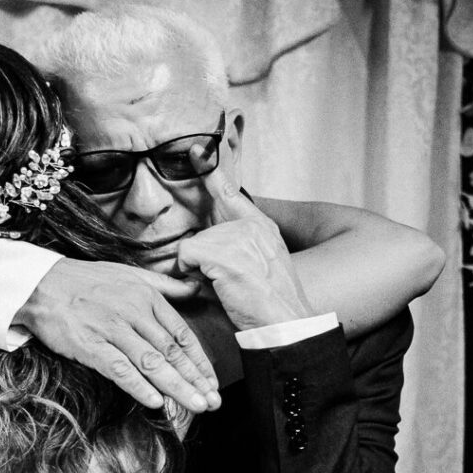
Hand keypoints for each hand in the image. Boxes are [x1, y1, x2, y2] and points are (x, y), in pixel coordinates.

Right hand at [15, 259, 220, 412]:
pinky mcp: (89, 345)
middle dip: (195, 380)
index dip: (199, 361)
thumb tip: (195, 288)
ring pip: (151, 363)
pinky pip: (119, 369)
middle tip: (213, 402)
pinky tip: (155, 402)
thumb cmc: (85, 281)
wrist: (40, 284)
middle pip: (171, 352)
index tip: (212, 382)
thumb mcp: (129, 274)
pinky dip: (138, 386)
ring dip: (176, 387)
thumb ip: (164, 285)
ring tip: (195, 406)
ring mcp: (111, 329)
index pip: (181, 334)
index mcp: (146, 297)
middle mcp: (133, 312)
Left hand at [176, 149, 315, 329]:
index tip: (197, 148)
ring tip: (228, 287)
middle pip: (202, 233)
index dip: (212, 168)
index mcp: (261, 226)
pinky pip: (186, 256)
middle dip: (204, 259)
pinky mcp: (222, 252)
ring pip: (193, 246)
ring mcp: (237, 236)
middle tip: (230, 282)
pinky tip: (217, 287)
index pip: (231, 191)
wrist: (287, 325)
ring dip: (200, 270)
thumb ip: (233, 247)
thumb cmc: (269, 304)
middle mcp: (250, 225)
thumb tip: (197, 248)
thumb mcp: (259, 266)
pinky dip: (192, 275)